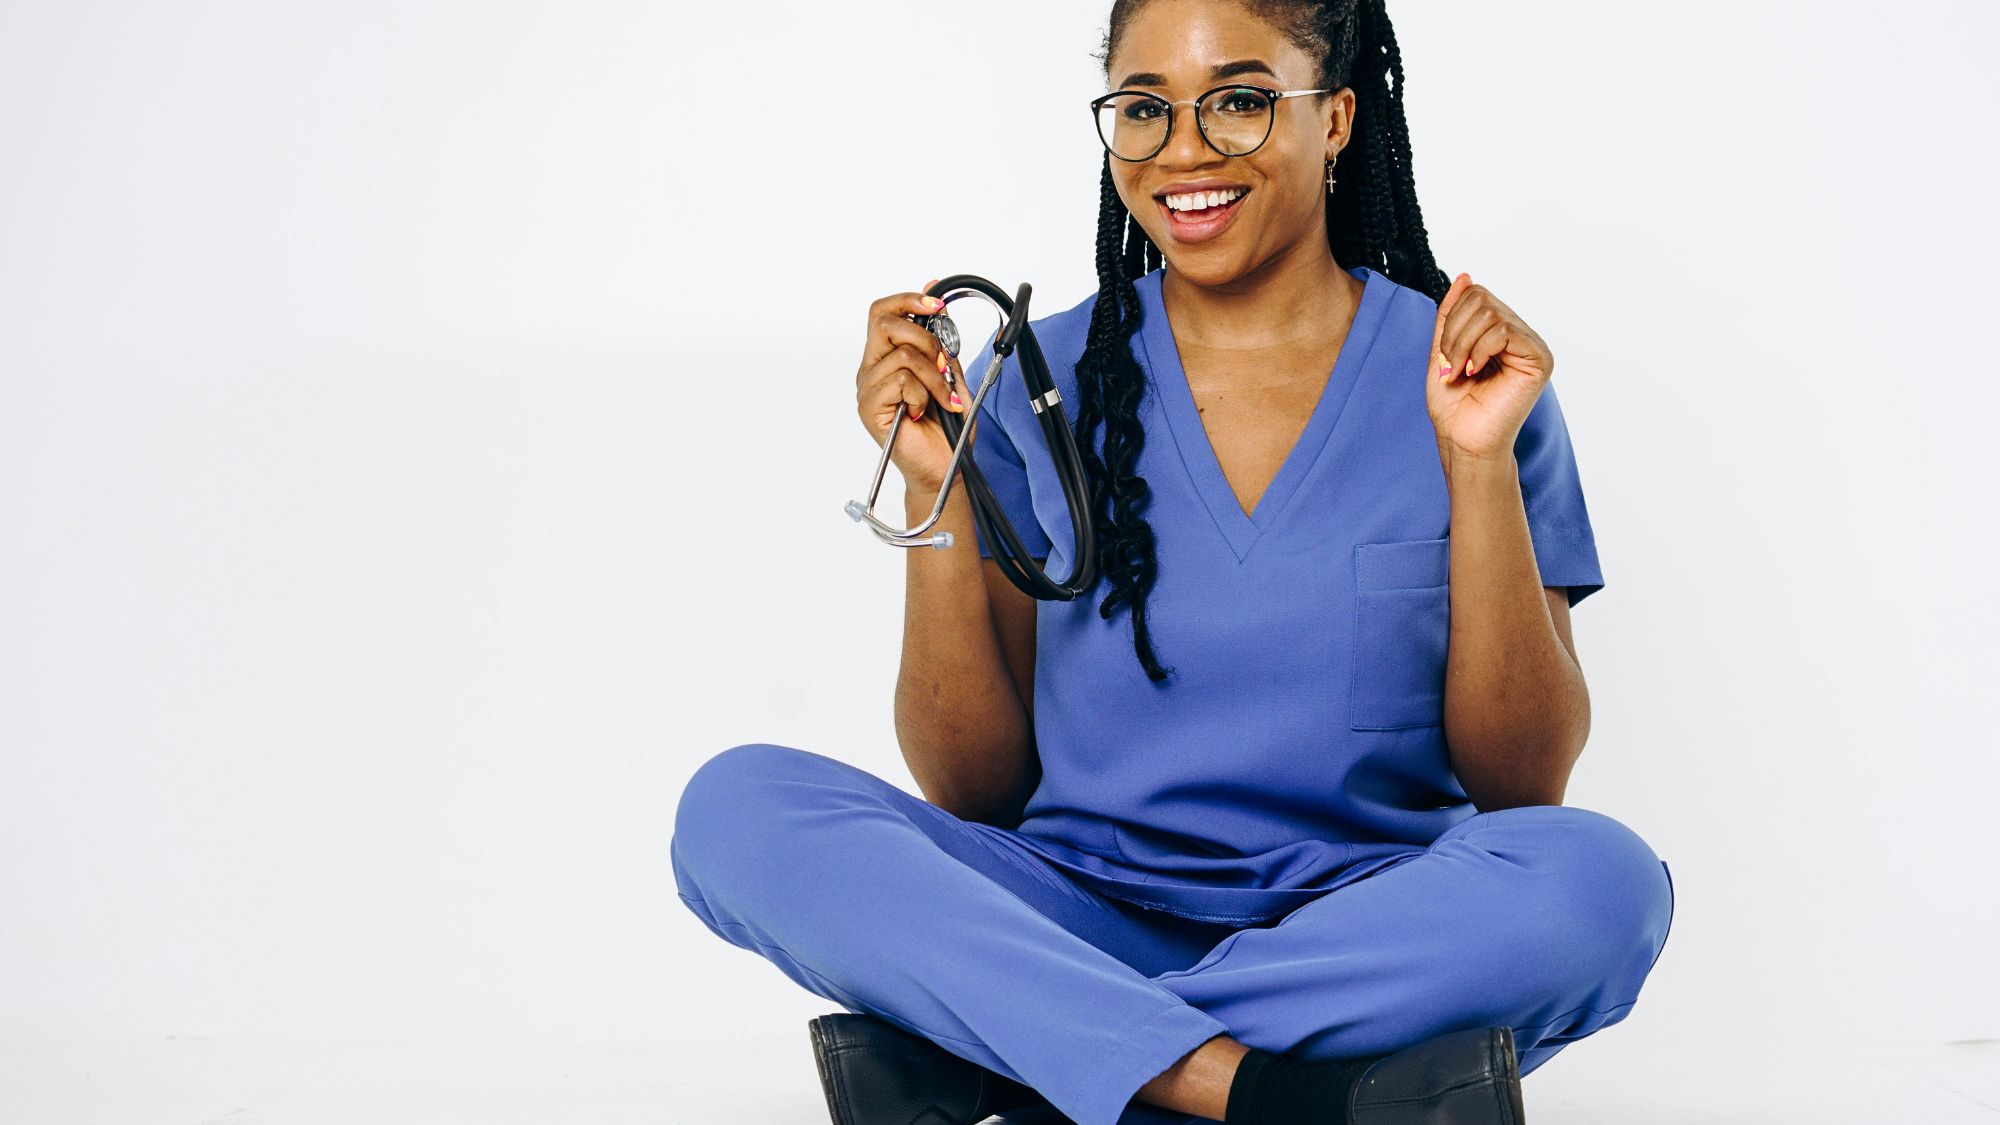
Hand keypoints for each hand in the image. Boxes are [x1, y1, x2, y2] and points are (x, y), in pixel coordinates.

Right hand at [856, 278, 973, 494]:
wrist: (944, 467)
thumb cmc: (946, 427)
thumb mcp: (951, 374)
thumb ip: (942, 342)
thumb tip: (937, 300)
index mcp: (886, 357)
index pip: (883, 312)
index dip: (909, 300)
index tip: (936, 304)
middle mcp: (872, 369)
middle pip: (885, 322)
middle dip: (926, 339)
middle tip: (942, 366)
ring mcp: (867, 389)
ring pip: (902, 355)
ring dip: (934, 377)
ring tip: (941, 399)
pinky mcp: (869, 408)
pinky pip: (900, 381)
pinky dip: (922, 395)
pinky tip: (922, 412)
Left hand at [1425, 271, 1554, 462]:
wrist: (1463, 440)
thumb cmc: (1454, 404)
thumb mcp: (1443, 349)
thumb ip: (1452, 313)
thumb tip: (1464, 276)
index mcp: (1499, 331)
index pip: (1475, 295)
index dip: (1451, 319)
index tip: (1444, 357)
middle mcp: (1520, 334)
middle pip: (1481, 300)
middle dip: (1454, 333)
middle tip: (1450, 366)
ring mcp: (1531, 345)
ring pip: (1490, 314)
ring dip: (1462, 344)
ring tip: (1460, 372)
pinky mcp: (1539, 359)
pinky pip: (1504, 331)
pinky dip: (1479, 351)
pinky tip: (1475, 373)